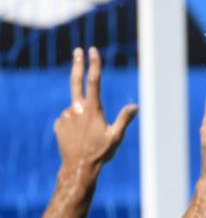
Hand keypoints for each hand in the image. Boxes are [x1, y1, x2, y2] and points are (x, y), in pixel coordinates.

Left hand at [53, 47, 137, 168]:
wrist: (78, 167)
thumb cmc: (100, 153)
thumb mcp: (116, 137)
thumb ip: (124, 119)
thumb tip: (136, 106)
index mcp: (92, 110)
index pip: (94, 82)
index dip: (94, 65)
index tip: (93, 51)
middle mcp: (76, 109)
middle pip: (76, 81)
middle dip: (78, 64)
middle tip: (77, 50)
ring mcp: (65, 115)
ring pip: (76, 109)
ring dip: (82, 116)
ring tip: (88, 136)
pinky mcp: (58, 124)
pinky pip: (68, 119)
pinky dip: (74, 124)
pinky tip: (78, 137)